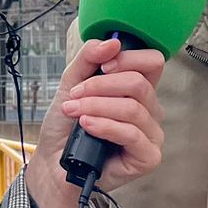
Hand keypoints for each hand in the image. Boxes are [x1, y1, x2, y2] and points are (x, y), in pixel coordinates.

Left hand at [23, 37, 165, 207]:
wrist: (55, 163)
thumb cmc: (67, 128)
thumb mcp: (72, 85)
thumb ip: (89, 59)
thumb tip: (111, 43)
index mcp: (138, 90)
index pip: (152, 62)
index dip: (129, 58)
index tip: (102, 65)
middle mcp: (150, 110)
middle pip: (139, 84)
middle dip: (101, 86)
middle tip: (75, 95)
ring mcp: (151, 134)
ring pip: (133, 109)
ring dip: (97, 106)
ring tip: (74, 112)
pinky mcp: (148, 157)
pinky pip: (132, 134)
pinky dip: (105, 126)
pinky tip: (88, 126)